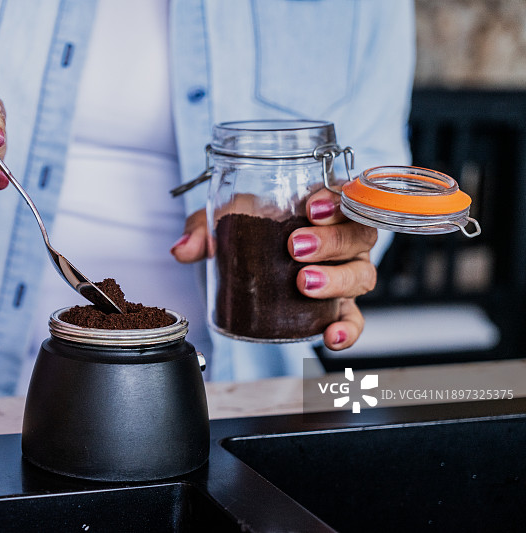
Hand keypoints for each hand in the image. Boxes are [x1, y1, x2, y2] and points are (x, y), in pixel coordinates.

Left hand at [170, 188, 377, 350]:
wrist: (242, 264)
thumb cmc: (245, 230)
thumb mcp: (221, 220)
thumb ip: (202, 229)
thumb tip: (183, 249)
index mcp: (321, 206)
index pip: (346, 194)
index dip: (336, 199)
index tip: (311, 207)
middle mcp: (341, 239)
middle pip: (359, 235)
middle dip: (332, 241)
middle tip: (296, 248)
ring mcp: (343, 273)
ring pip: (361, 275)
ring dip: (337, 279)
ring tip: (303, 283)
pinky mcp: (336, 308)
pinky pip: (353, 320)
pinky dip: (347, 330)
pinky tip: (330, 337)